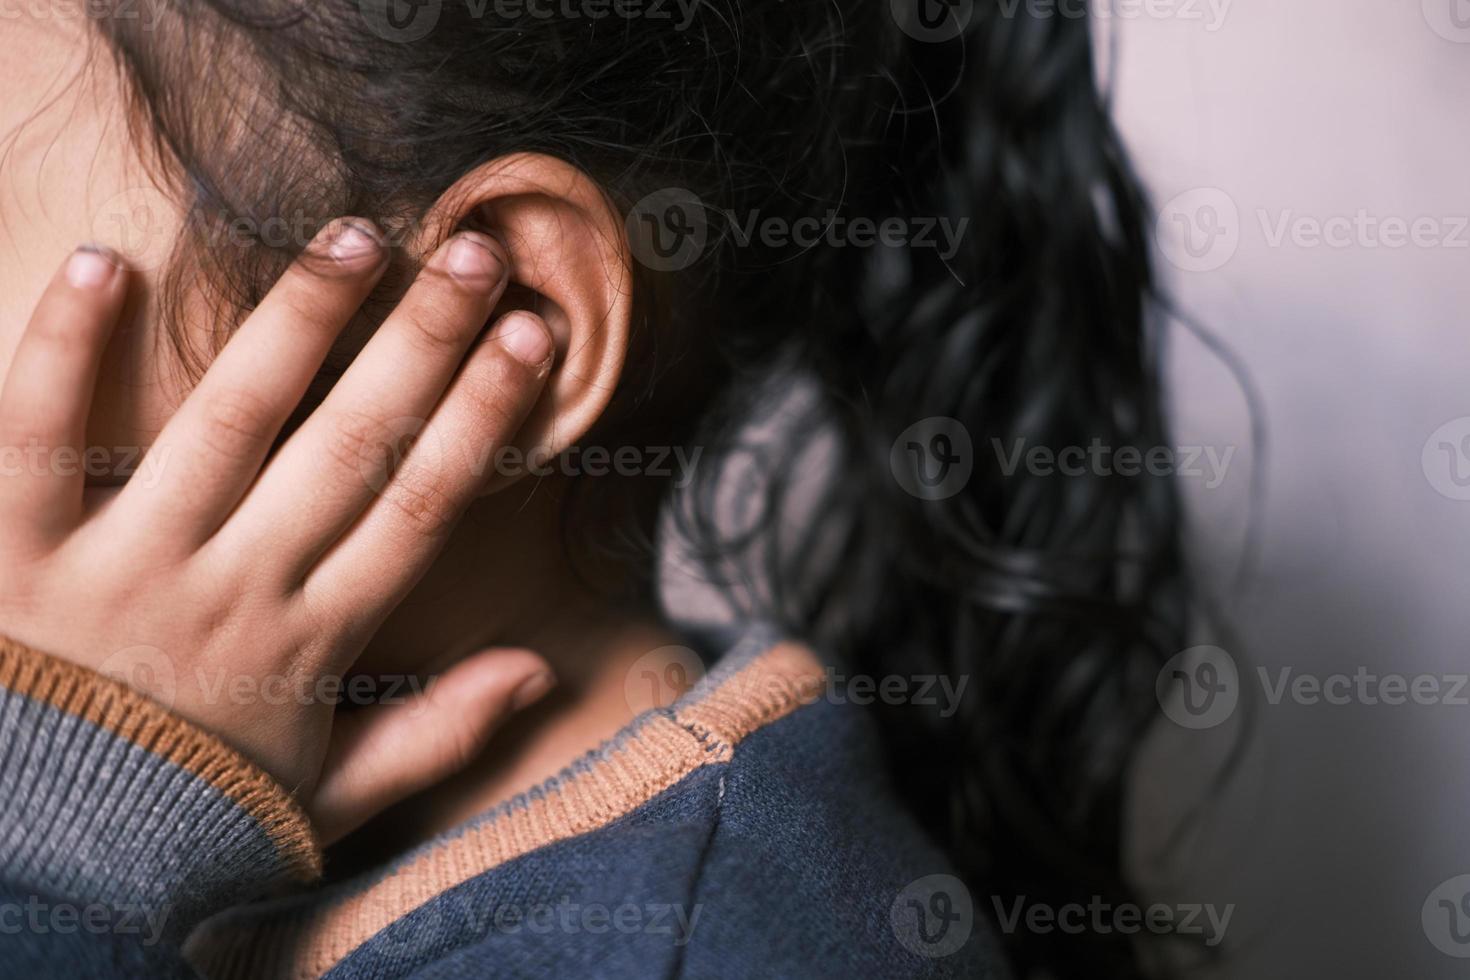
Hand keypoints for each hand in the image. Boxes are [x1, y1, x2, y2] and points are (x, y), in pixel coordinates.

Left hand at [0, 223, 558, 842]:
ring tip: (353, 236)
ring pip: (229, 421)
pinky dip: (63, 350)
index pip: (421, 504)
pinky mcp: (14, 559)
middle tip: (476, 252)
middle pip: (352, 444)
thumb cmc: (186, 820)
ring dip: (297, 321)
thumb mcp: (330, 798)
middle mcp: (235, 590)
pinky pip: (35, 439)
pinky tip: (105, 263)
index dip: (483, 414)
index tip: (532, 337)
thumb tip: (542, 671)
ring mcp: (125, 567)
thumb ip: (435, 735)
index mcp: (313, 640)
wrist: (37, 878)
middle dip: (423, 340)